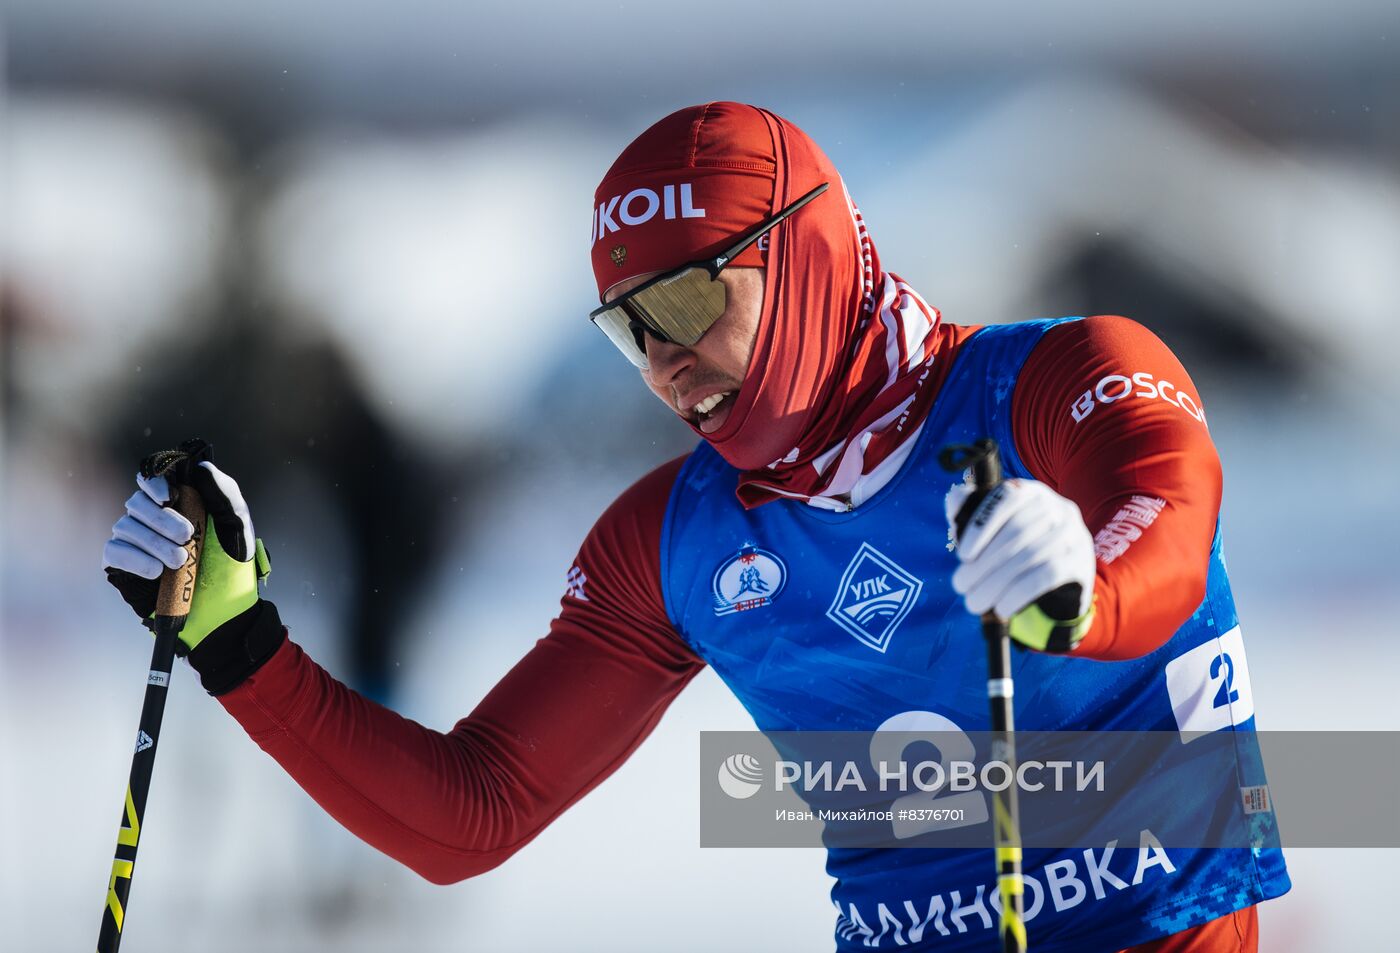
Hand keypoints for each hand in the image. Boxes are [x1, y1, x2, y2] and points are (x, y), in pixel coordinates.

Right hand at [102, 440, 268, 652]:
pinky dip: (135, 559)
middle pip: (137, 503)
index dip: (153, 482)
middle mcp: (151, 519)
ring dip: (153, 542)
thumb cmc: (231, 566)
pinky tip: (157, 571)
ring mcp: (135, 542)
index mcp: (177, 503)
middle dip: (161, 518)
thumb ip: (223, 494)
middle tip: (188, 537)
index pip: (150, 480)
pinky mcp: (122, 566)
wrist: (222, 609)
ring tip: (180, 561)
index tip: (169, 495)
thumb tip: (200, 465)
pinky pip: (114, 551)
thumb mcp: (237, 526)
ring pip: (125, 526)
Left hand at [945, 478, 1094, 652]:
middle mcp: (1058, 508)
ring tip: (974, 602)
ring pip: (1029, 557)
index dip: (981, 525)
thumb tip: (954, 501)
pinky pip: (1046, 577)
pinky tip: (1001, 608)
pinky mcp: (1080, 563)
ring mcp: (1073, 535)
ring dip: (995, 583)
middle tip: (960, 586)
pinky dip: (1019, 594)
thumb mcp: (995, 527)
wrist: (1062, 580)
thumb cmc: (1017, 549)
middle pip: (1016, 533)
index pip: (1007, 497)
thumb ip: (971, 510)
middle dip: (982, 564)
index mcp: (1033, 493)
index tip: (962, 555)